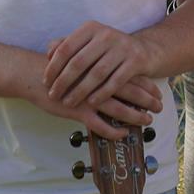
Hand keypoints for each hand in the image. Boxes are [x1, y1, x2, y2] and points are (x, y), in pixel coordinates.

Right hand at [27, 70, 162, 139]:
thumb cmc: (55, 67)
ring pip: (118, 109)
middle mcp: (97, 82)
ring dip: (135, 116)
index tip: (158, 91)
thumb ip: (94, 63)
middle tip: (160, 106)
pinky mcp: (77, 111)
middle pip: (129, 91)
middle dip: (147, 100)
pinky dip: (113, 131)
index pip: (128, 75)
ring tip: (148, 120)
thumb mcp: (77, 60)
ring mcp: (88, 97)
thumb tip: (111, 68)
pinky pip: (99, 125)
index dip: (145, 83)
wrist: (33, 75)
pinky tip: (123, 134)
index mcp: (99, 67)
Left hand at [43, 20, 155, 110]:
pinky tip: (91, 103)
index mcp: (91, 28)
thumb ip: (68, 44)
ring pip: (96, 73)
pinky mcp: (136, 61)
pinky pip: (115, 81)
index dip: (54, 66)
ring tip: (68, 102)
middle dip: (63, 81)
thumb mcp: (89, 41)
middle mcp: (106, 34)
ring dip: (80, 91)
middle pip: (79, 61)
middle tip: (53, 95)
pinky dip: (101, 94)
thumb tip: (49, 52)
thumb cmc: (110, 49)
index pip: (66, 47)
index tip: (46, 81)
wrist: (145, 50)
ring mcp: (122, 47)